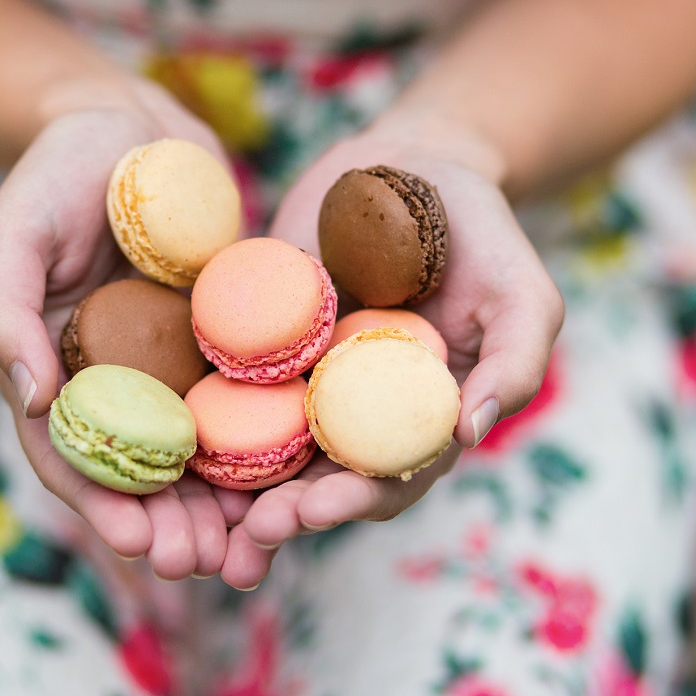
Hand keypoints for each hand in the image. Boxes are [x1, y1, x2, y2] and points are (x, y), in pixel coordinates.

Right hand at [0, 81, 249, 578]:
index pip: (73, 454)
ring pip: (200, 448)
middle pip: (141, 470)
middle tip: (204, 563)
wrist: (130, 123)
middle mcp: (117, 378)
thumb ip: (5, 315)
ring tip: (250, 546)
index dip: (103, 505)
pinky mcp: (227, 336)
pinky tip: (296, 474)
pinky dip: (266, 440)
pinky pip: (248, 396)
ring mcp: (173, 362)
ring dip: (221, 503)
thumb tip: (30, 403)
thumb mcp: (9, 235)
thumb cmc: (54, 171)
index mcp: (57, 368)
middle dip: (169, 524)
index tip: (140, 545)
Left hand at [220, 124, 563, 587]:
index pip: (386, 477)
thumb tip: (467, 435)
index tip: (315, 510)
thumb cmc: (482, 235)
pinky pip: (224, 380)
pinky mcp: (257, 337)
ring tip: (201, 517)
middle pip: (316, 476)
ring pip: (264, 445)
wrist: (412, 163)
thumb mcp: (524, 296)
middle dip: (283, 511)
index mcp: (416, 417)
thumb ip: (515, 365)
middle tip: (248, 531)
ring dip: (235, 489)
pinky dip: (200, 415)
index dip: (352, 501)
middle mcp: (354, 409)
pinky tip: (171, 436)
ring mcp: (303, 375)